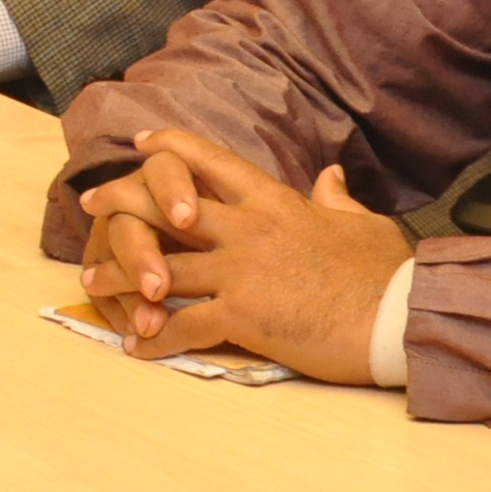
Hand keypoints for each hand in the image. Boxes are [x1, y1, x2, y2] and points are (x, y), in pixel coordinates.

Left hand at [76, 128, 412, 382]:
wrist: (400, 317)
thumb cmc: (389, 274)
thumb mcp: (365, 223)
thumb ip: (338, 200)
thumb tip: (331, 176)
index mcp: (276, 202)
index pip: (212, 160)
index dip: (171, 146)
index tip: (140, 142)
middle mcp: (249, 229)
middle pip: (167, 204)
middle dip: (122, 201)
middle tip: (90, 205)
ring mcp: (242, 270)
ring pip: (160, 266)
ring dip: (119, 277)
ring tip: (90, 283)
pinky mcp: (243, 314)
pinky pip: (183, 326)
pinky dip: (156, 339)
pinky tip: (139, 349)